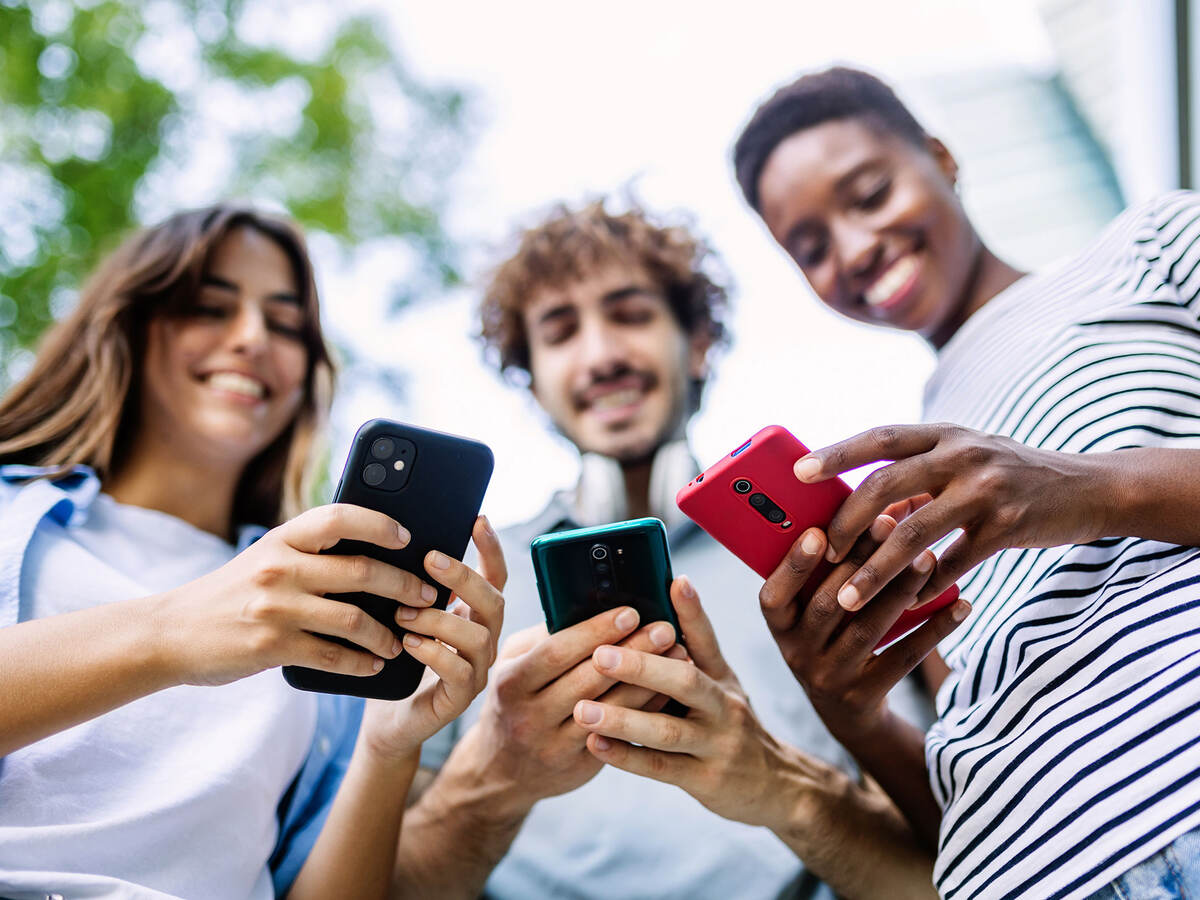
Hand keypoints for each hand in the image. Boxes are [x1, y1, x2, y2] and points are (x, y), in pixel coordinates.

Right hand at [154, 503, 439, 686]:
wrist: (169, 633)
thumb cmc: (231, 593)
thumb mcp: (266, 557)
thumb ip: (309, 553)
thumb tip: (378, 553)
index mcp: (282, 538)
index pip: (340, 517)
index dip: (380, 524)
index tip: (407, 538)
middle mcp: (280, 567)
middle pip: (363, 571)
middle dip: (405, 586)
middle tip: (427, 596)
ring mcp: (275, 608)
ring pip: (355, 619)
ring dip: (388, 634)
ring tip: (402, 641)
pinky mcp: (272, 647)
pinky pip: (333, 656)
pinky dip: (361, 662)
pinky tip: (374, 665)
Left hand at [359, 516, 506, 761]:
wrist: (386, 720)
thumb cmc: (394, 661)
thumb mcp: (403, 615)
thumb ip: (412, 587)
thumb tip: (398, 542)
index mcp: (473, 615)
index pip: (495, 576)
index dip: (491, 548)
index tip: (478, 519)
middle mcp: (483, 639)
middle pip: (494, 600)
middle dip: (464, 577)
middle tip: (430, 561)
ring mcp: (477, 670)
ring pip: (478, 636)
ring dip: (439, 619)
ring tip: (403, 613)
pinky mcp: (460, 698)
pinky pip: (460, 672)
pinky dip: (434, 653)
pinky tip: (408, 644)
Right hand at [451, 605, 680, 812]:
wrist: (502, 769)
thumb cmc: (514, 700)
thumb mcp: (512, 665)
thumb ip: (544, 638)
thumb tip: (589, 602)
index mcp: (511, 683)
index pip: (557, 652)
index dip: (595, 631)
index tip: (630, 612)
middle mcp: (530, 716)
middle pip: (589, 679)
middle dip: (632, 651)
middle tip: (665, 629)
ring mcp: (555, 745)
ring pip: (611, 711)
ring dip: (648, 681)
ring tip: (678, 655)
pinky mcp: (579, 767)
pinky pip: (621, 736)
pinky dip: (646, 710)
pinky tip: (669, 689)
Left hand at [572, 577, 797, 828]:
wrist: (775, 785)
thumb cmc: (728, 724)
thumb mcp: (721, 687)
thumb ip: (689, 658)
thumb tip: (651, 617)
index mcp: (722, 676)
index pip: (706, 638)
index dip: (692, 610)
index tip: (674, 581)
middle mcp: (723, 705)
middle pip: (685, 681)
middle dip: (641, 667)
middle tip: (599, 655)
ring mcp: (716, 744)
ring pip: (668, 730)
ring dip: (623, 719)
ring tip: (583, 710)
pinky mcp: (705, 780)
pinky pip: (662, 768)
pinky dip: (627, 757)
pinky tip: (595, 746)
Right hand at [758, 516, 969, 744]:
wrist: (846, 713)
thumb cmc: (832, 639)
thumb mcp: (815, 612)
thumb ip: (832, 569)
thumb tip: (877, 510)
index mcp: (780, 628)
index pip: (773, 597)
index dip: (793, 566)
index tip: (819, 533)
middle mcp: (798, 654)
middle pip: (827, 605)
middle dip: (859, 562)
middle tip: (890, 524)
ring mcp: (831, 678)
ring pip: (866, 629)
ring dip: (898, 590)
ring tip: (927, 557)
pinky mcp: (866, 696)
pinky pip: (903, 658)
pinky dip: (934, 629)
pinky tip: (959, 605)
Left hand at [795, 423, 1105, 610]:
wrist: (1089, 488)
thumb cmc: (1011, 476)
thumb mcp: (965, 460)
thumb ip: (918, 477)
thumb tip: (861, 512)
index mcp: (945, 434)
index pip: (881, 437)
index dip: (838, 452)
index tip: (799, 470)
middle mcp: (963, 454)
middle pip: (887, 486)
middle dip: (847, 523)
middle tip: (822, 551)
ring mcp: (986, 490)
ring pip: (914, 533)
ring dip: (875, 571)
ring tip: (846, 598)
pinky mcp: (1007, 526)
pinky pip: (953, 563)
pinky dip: (925, 588)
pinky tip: (905, 606)